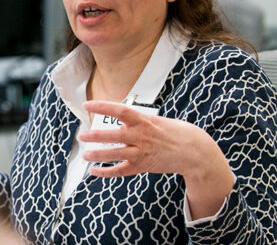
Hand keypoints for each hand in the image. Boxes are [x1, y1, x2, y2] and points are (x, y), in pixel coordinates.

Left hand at [79, 100, 233, 218]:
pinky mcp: (142, 166)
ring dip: (98, 155)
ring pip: (115, 155)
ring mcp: (141, 153)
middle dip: (96, 136)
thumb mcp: (156, 120)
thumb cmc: (174, 132)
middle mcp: (141, 137)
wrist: (193, 152)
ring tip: (85, 154)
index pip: (120, 111)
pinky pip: (121, 171)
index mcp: (144, 121)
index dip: (103, 107)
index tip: (88, 104)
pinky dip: (107, 172)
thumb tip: (119, 122)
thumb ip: (136, 121)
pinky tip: (94, 171)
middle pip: (114, 136)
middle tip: (82, 135)